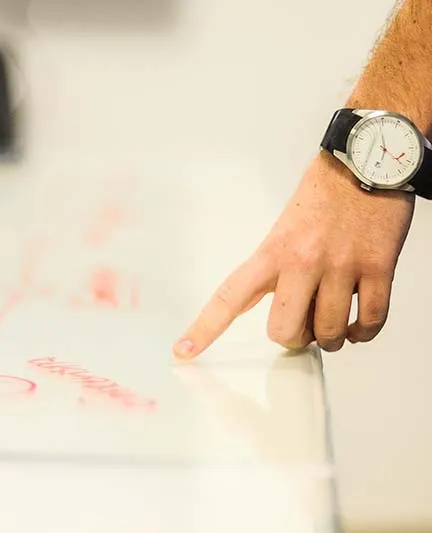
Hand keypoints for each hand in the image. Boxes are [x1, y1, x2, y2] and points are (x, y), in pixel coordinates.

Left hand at [173, 152, 414, 357]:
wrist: (370, 158)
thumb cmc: (325, 195)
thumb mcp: (285, 228)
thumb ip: (274, 268)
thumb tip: (269, 307)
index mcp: (272, 251)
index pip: (229, 296)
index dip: (204, 328)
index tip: (182, 351)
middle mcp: (302, 260)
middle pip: (284, 330)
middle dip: (293, 338)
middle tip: (302, 325)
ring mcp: (342, 265)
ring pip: (328, 333)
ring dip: (330, 337)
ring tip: (332, 321)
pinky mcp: (378, 267)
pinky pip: (370, 321)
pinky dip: (362, 332)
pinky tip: (356, 324)